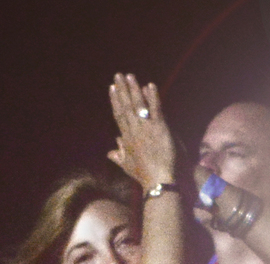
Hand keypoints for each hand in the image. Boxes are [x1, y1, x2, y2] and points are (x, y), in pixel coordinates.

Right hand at [105, 74, 175, 191]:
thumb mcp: (128, 166)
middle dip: (122, 89)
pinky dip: (153, 97)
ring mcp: (146, 128)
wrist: (159, 182)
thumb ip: (119, 156)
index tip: (112, 88)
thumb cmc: (145, 176)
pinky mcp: (159, 128)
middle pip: (126, 106)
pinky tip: (150, 85)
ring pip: (138, 105)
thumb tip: (110, 151)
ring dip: (134, 89)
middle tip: (118, 75)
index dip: (115, 100)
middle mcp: (134, 130)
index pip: (119, 115)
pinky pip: (155, 109)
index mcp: (127, 138)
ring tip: (130, 76)